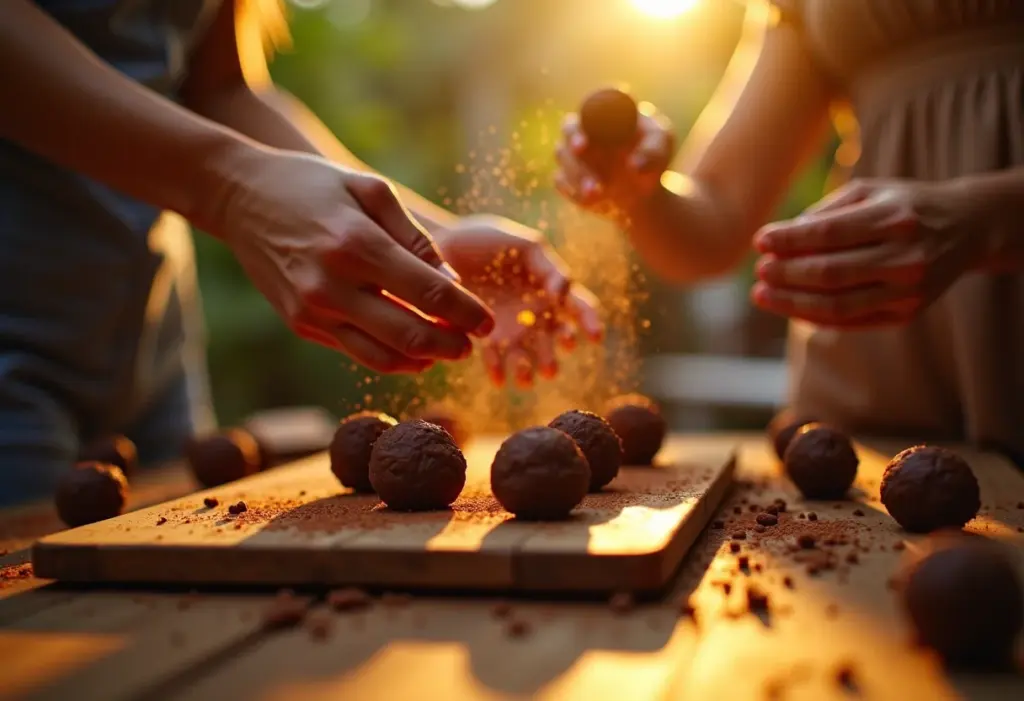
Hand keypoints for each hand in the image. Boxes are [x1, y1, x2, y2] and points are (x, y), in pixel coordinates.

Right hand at [211, 148, 493, 372]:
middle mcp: (333, 285)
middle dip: (450, 344)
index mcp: (357, 244)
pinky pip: (356, 353)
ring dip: (423, 359)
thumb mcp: (370, 191)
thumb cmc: (314, 185)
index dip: (466, 313)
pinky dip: (391, 358)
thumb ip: (415, 238)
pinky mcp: (300, 324)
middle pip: (410, 334)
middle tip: (472, 345)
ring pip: (383, 356)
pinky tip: (412, 350)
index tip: (486, 323)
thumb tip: (451, 282)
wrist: (240, 197)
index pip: (428, 292)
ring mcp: (313, 310)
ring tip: (445, 350)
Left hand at [436, 215, 603, 386]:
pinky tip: (498, 378)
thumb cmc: (488, 241)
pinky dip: (498, 370)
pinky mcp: (485, 337)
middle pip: (553, 342)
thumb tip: (564, 291)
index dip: (591, 322)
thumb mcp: (522, 243)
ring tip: (525, 376)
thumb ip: (548, 265)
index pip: (579, 307)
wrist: (444, 246)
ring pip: (528, 357)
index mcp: (551, 290)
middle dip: (553, 357)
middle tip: (550, 366)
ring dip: (529, 371)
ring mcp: (512, 328)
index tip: (593, 337)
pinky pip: (495, 359)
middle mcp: (537, 314)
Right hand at [554, 103, 673, 214]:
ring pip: (563, 154)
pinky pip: (561, 180)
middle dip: (573, 136)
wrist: (642, 191)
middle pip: (570, 125)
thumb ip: (653, 150)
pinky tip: (592, 201)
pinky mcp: (566, 175)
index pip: (595, 101)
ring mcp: (573, 152)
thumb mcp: (662, 147)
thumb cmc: (653, 157)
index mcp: (608, 111)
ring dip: (577, 172)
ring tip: (597, 192)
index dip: (592, 109)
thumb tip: (635, 166)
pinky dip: (574, 191)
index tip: (597, 118)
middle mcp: (585, 127)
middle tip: (581, 148)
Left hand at [750, 179, 982, 326]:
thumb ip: (826, 213)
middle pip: (830, 273)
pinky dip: (815, 316)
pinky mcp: (907, 313)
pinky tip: (790, 306)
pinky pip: (851, 321)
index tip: (760, 240)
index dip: (789, 240)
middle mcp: (905, 257)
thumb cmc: (905, 205)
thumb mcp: (871, 192)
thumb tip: (781, 238)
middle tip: (759, 270)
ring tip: (762, 294)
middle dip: (786, 274)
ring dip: (792, 303)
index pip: (828, 234)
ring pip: (837, 305)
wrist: (969, 228)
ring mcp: (908, 290)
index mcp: (894, 218)